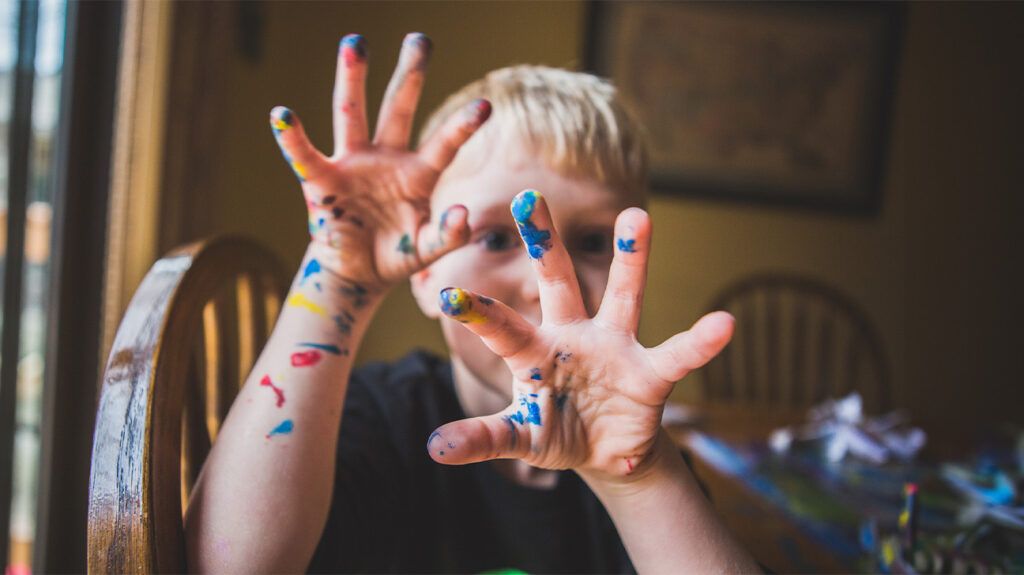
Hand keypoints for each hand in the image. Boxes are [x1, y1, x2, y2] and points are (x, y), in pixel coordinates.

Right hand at [270, 33, 490, 290]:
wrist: (358, 275)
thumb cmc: (396, 255)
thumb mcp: (427, 249)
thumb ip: (448, 235)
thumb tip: (463, 213)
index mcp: (418, 174)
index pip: (444, 145)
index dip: (463, 127)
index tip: (485, 105)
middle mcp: (387, 159)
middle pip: (398, 108)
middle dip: (410, 74)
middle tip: (420, 39)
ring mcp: (353, 165)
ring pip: (352, 113)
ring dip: (353, 78)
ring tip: (355, 42)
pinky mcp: (322, 181)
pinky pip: (305, 156)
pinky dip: (292, 137)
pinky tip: (281, 113)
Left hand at [427, 190, 733, 480]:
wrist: (604, 449)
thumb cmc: (554, 431)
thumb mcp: (520, 436)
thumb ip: (484, 438)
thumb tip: (433, 448)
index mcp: (534, 353)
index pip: (503, 328)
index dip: (478, 313)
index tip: (448, 293)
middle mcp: (573, 336)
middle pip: (557, 282)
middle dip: (544, 241)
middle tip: (526, 193)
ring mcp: (614, 347)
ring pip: (623, 294)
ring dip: (630, 258)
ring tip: (638, 216)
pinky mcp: (650, 372)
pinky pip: (677, 354)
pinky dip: (700, 343)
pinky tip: (724, 325)